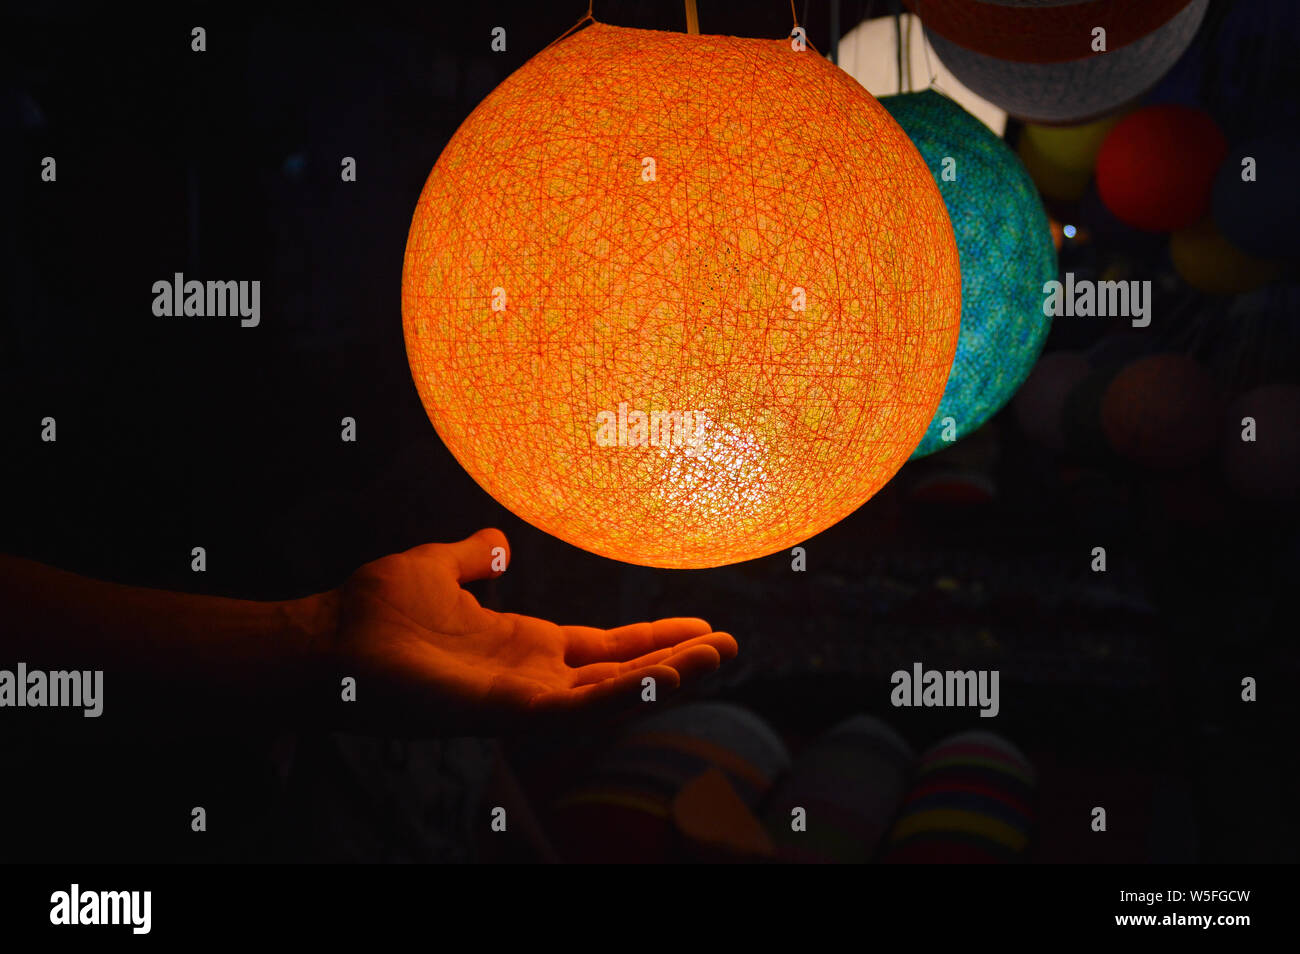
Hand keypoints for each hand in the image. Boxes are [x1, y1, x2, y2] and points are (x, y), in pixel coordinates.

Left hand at [322, 528, 737, 734]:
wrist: (328, 638)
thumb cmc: (375, 609)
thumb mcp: (439, 569)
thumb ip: (474, 558)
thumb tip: (498, 543)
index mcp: (524, 646)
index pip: (603, 646)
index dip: (652, 638)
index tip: (700, 623)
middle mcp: (532, 677)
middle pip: (621, 674)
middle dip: (676, 663)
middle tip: (731, 647)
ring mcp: (522, 699)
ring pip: (611, 695)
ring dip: (666, 678)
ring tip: (719, 657)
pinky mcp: (506, 712)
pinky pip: (578, 708)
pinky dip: (624, 695)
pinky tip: (664, 676)